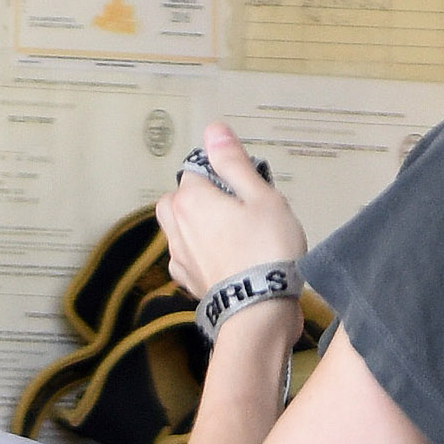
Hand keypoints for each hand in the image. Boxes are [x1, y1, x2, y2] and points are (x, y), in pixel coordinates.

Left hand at [156, 123, 305, 301]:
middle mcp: (177, 226)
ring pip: (180, 228)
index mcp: (191, 199)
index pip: (197, 169)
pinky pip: (186, 257)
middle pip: (180, 197)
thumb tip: (215, 131)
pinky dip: (201, 254)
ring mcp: (179, 256)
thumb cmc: (266, 254)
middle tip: (235, 209)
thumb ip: (234, 163)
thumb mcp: (261, 197)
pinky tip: (225, 259)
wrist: (260, 312)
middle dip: (201, 197)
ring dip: (198, 226)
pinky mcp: (188, 281)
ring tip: (233, 236)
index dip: (223, 175)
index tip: (246, 188)